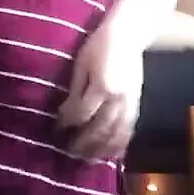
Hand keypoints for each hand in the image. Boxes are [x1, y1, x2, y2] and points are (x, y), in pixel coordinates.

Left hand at [57, 23, 142, 159]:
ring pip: (116, 134)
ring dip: (102, 149)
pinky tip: (112, 153)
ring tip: (88, 160)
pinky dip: (121, 144)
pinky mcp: (137, 103)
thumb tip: (66, 111)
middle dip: (83, 143)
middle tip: (68, 152)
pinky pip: (130, 129)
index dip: (67, 123)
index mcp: (101, 86)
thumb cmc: (99, 44)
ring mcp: (130, 103)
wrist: (129, 34)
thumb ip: (76, 88)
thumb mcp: (82, 63)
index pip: (81, 113)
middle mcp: (118, 99)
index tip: (56, 128)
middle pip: (99, 129)